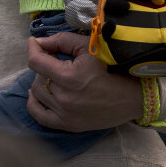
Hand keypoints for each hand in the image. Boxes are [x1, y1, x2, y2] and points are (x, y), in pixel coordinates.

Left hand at [25, 32, 142, 131]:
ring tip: (52, 75)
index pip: (36, 61)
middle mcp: (64, 98)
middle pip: (38, 77)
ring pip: (38, 93)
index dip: (33, 48)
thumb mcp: (88, 47)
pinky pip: (41, 117)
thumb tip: (39, 42)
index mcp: (68, 77)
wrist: (132, 96)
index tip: (34, 42)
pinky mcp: (69, 125)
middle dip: (43, 65)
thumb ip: (61, 41)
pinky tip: (35, 95)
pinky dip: (34, 105)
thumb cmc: (111, 67)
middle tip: (54, 59)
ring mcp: (66, 114)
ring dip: (41, 81)